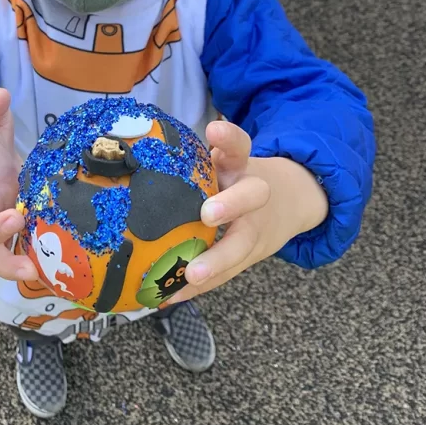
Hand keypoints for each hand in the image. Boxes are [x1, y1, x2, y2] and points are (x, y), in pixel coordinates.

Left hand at [165, 120, 327, 303]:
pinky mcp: (250, 255)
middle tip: (208, 213)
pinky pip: (227, 273)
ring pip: (242, 244)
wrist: (291, 200)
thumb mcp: (225, 161)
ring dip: (216, 261)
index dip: (228, 137)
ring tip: (192, 275)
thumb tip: (134, 155)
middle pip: (252, 195)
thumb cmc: (237, 179)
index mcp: (241, 166)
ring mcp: (255, 227)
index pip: (239, 144)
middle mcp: (253, 194)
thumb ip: (194, 159)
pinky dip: (200, 287)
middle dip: (231, 204)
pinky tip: (173, 296)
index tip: (214, 128)